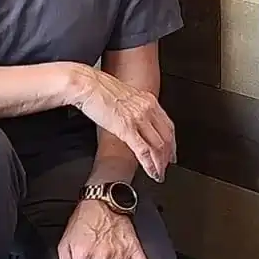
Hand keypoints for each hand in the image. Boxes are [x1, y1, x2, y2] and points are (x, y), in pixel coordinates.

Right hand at [70, 67, 175, 181]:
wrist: (86, 84)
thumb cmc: (98, 88)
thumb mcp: (124, 97)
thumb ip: (134, 109)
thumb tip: (135, 123)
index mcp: (148, 100)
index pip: (168, 125)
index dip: (172, 142)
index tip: (171, 152)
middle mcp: (147, 108)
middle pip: (166, 137)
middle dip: (168, 156)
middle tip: (166, 167)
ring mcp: (138, 118)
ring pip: (158, 146)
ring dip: (160, 163)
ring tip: (159, 174)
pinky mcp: (127, 128)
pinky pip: (144, 150)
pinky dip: (150, 164)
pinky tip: (151, 172)